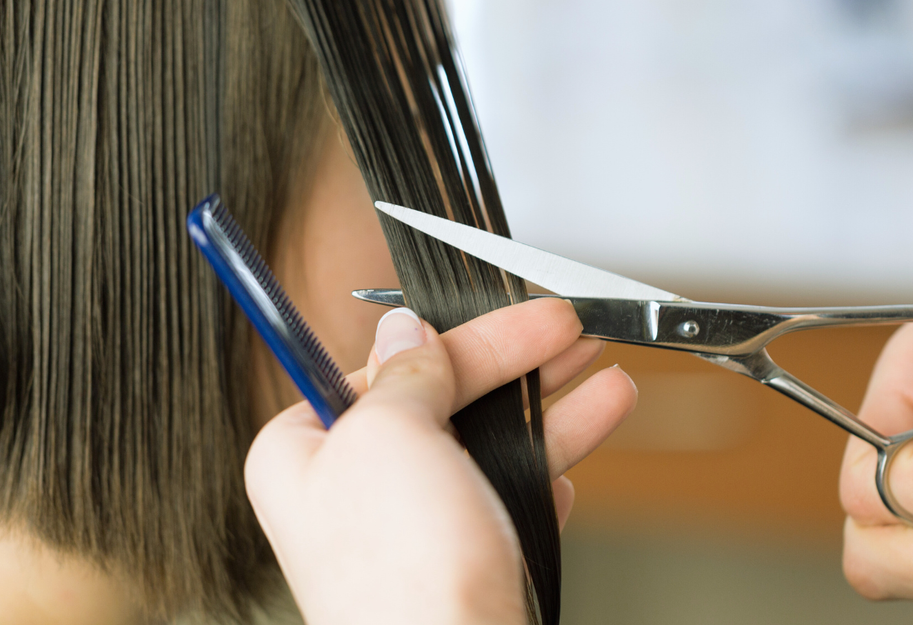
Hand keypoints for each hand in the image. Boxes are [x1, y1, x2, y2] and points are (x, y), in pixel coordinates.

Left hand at [245, 299, 636, 624]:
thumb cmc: (397, 577)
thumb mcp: (389, 433)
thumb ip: (405, 372)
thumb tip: (405, 330)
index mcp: (304, 453)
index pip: (381, 366)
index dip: (455, 335)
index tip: (518, 310)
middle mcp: (351, 494)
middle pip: (442, 401)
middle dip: (516, 365)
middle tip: (572, 333)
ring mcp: (407, 534)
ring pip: (486, 450)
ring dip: (550, 413)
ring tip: (607, 386)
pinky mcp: (458, 569)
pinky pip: (506, 506)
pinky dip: (545, 477)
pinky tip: (578, 462)